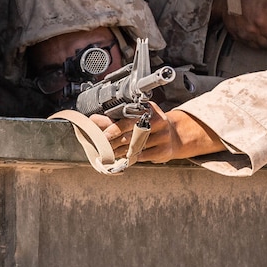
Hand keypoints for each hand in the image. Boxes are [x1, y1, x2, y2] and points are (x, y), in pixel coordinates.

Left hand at [90, 104, 223, 162]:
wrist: (174, 136)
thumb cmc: (149, 126)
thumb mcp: (134, 118)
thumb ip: (112, 120)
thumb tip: (92, 120)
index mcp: (149, 108)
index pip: (129, 118)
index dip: (114, 128)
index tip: (103, 136)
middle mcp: (158, 120)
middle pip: (132, 133)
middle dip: (115, 142)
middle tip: (103, 148)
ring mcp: (163, 136)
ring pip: (136, 146)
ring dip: (121, 152)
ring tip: (111, 154)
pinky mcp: (165, 150)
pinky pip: (143, 156)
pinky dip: (132, 158)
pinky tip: (124, 158)